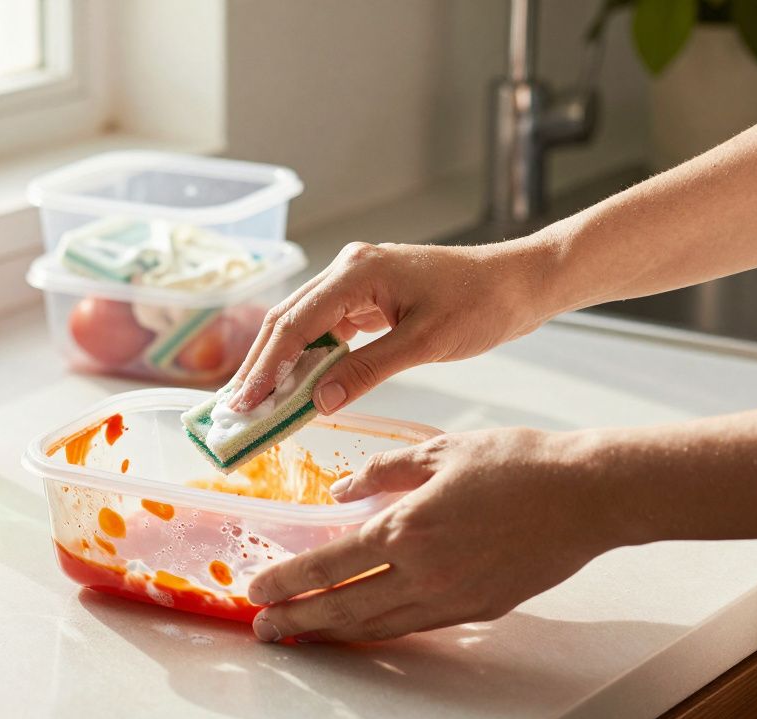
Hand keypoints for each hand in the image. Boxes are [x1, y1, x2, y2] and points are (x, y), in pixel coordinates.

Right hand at [229, 240, 555, 413]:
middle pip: (286, 321)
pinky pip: (326, 330)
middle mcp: (347, 269)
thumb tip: (318, 403)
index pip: (294, 324)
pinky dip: (309, 359)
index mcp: (356, 272)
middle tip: (235, 410)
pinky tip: (297, 387)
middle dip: (259, 366)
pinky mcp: (368, 297)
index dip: (264, 367)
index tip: (242, 403)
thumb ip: (367, 372)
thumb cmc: (482, 304)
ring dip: (280, 364)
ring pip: (302, 326)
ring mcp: (356, 281)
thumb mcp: (425, 344)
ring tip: (256, 403)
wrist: (521, 282)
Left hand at [247, 427, 618, 642]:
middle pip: (344, 606)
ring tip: (301, 635)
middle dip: (297, 620)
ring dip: (333, 633)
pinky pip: (415, 625)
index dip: (287, 581)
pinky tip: (363, 628)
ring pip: (377, 625)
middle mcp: (423, 571)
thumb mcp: (439, 451)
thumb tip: (339, 491)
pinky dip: (380, 630)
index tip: (255, 590)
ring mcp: (452, 597)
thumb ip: (381, 473)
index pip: (328, 564)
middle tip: (263, 628)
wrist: (587, 495)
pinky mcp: (479, 609)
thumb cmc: (517, 464)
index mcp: (406, 528)